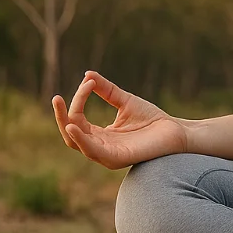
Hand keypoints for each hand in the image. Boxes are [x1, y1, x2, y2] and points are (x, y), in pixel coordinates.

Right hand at [53, 70, 189, 169]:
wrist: (176, 131)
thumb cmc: (152, 119)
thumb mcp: (125, 101)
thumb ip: (106, 90)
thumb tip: (87, 74)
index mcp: (101, 136)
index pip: (78, 120)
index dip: (78, 101)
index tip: (87, 82)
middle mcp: (101, 147)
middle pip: (71, 135)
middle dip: (62, 116)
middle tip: (56, 98)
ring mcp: (108, 155)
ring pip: (78, 144)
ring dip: (68, 126)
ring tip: (63, 108)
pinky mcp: (117, 158)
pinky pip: (93, 152)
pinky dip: (82, 140)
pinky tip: (75, 126)